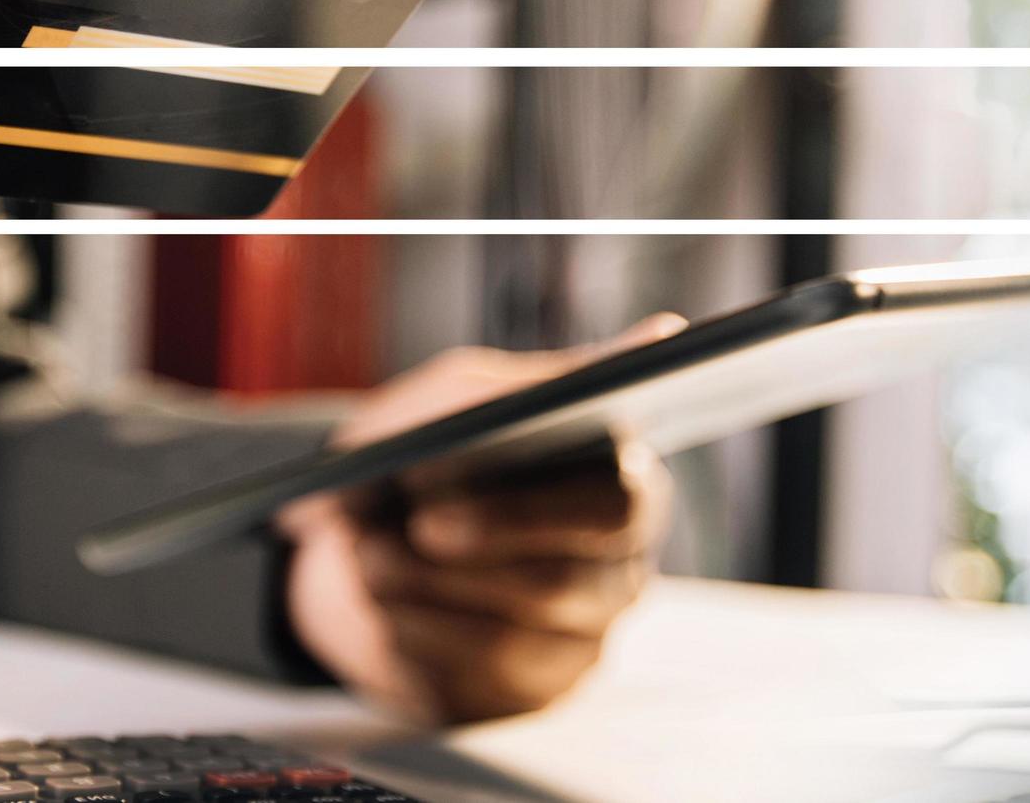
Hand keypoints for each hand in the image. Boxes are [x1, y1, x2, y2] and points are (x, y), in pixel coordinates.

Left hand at [276, 315, 687, 723]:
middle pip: (562, 583)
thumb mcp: (468, 394)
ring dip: (419, 595)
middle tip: (398, 532)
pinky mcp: (526, 693)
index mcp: (626, 483)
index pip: (618, 502)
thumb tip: (665, 336)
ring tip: (364, 555)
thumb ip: (536, 381)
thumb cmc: (436, 447)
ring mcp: (579, 642)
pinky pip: (472, 683)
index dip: (525, 508)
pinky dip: (410, 636)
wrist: (369, 528)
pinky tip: (378, 600)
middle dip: (465, 559)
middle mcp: (618, 571)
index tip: (433, 497)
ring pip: (509, 638)